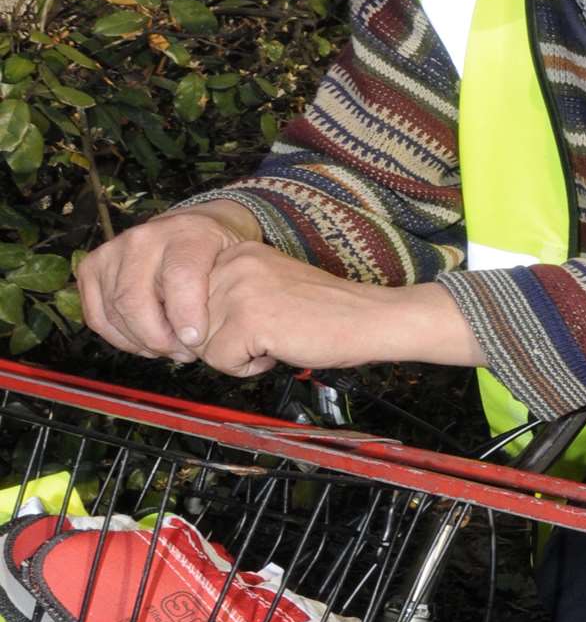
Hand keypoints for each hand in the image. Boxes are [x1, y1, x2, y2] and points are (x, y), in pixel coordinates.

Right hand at [76, 202, 258, 361]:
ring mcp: (111, 252)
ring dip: (142, 342)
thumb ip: (224, 291)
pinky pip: (97, 317)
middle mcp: (142, 239)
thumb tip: (204, 337)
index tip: (196, 341)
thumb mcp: (234, 261)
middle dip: (159, 338)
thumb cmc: (216, 251)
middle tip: (184, 353)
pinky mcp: (90, 268)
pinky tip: (145, 343)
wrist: (191, 227)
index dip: (186, 315)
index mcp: (184, 233)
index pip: (180, 277)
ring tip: (170, 349)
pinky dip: (120, 339)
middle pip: (136, 301)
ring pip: (116, 313)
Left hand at [196, 243, 482, 376]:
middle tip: (262, 335)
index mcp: (236, 252)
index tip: (242, 327)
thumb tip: (180, 332)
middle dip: (219, 341)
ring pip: (200, 345)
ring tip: (272, 340)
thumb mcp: (264, 287)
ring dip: (233, 355)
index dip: (207, 324)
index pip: (185, 298)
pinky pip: (220, 361)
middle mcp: (232, 263)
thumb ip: (224, 295)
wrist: (370, 318)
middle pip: (189, 323)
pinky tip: (277, 351)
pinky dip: (247, 368)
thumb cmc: (324, 312)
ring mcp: (240, 289)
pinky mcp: (250, 318)